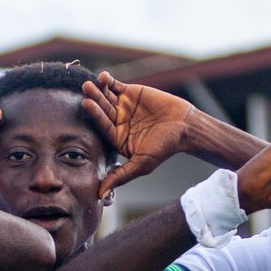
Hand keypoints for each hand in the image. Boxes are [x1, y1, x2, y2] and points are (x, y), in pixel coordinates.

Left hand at [82, 72, 196, 199]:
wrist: (184, 126)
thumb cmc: (164, 148)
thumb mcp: (141, 165)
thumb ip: (120, 176)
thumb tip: (99, 195)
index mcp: (115, 138)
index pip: (102, 126)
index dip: (95, 115)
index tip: (86, 104)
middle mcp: (115, 122)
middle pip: (102, 109)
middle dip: (94, 99)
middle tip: (86, 89)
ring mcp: (121, 107)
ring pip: (107, 96)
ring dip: (99, 89)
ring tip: (93, 81)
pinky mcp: (130, 93)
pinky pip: (116, 86)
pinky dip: (109, 81)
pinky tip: (104, 75)